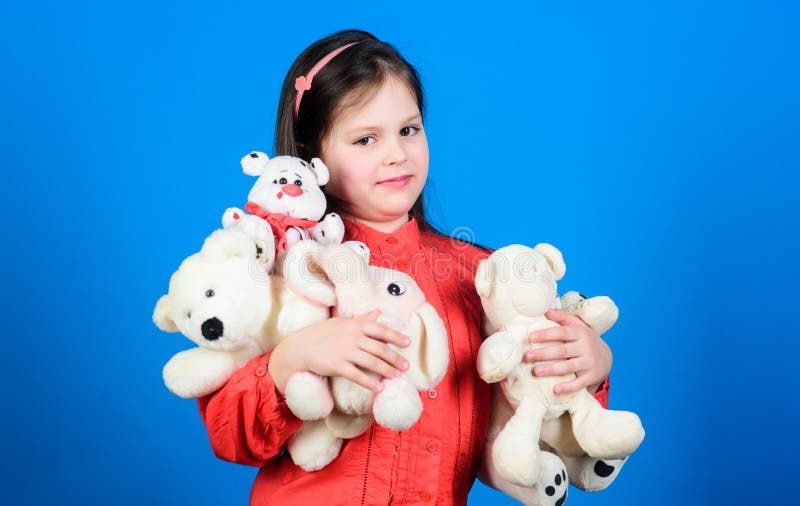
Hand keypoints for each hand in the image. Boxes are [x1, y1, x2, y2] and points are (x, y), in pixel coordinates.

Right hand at [268, 310, 410, 393]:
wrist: (299, 347)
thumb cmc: (321, 334)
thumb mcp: (341, 322)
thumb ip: (361, 319)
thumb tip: (378, 312)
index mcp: (355, 325)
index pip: (381, 330)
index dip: (396, 336)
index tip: (408, 343)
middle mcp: (352, 337)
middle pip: (380, 349)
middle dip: (396, 358)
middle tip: (406, 366)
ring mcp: (345, 351)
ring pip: (373, 363)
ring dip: (388, 371)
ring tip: (397, 377)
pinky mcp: (338, 366)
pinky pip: (358, 376)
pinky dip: (370, 383)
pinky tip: (380, 388)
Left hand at [524, 309, 611, 394]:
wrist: (606, 358)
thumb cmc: (584, 340)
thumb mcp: (577, 326)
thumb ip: (562, 317)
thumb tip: (544, 309)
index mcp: (580, 333)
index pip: (562, 332)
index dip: (546, 334)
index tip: (530, 337)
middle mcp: (586, 347)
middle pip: (562, 351)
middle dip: (543, 353)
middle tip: (527, 356)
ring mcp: (589, 363)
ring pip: (569, 367)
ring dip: (552, 369)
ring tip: (536, 371)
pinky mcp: (592, 377)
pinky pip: (580, 383)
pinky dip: (568, 387)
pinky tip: (556, 389)